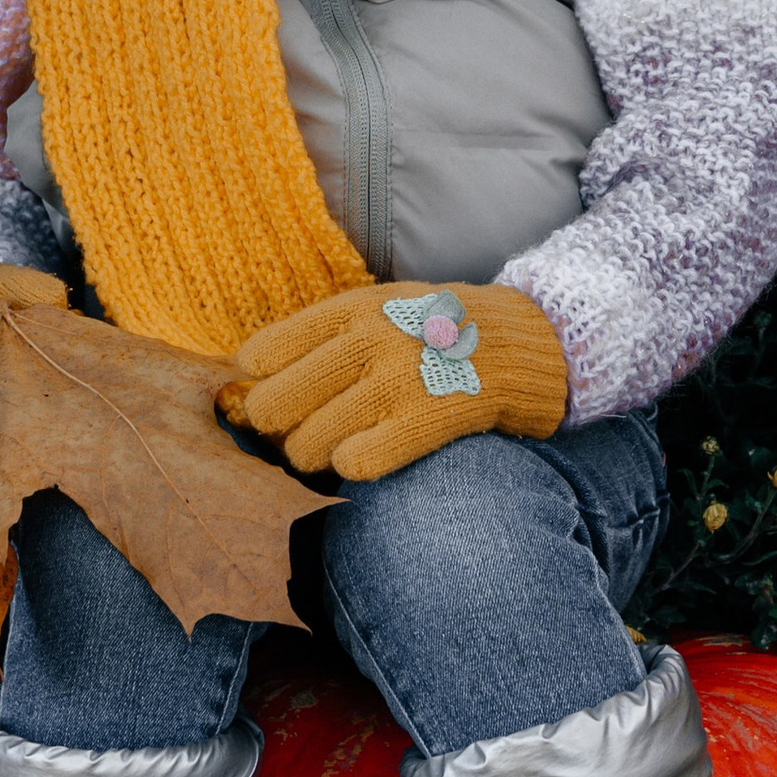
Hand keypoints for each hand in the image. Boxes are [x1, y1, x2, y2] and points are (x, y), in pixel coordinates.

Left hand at [229, 280, 568, 480]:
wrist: (527, 344)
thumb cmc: (439, 334)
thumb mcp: (382, 309)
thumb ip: (326, 337)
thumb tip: (248, 377)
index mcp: (351, 309)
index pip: (262, 354)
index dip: (257, 387)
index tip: (275, 398)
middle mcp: (368, 339)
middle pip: (273, 406)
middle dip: (279, 431)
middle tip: (301, 433)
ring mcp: (398, 379)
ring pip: (307, 444)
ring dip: (315, 458)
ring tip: (338, 449)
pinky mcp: (428, 417)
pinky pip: (356, 462)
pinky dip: (353, 468)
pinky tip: (369, 457)